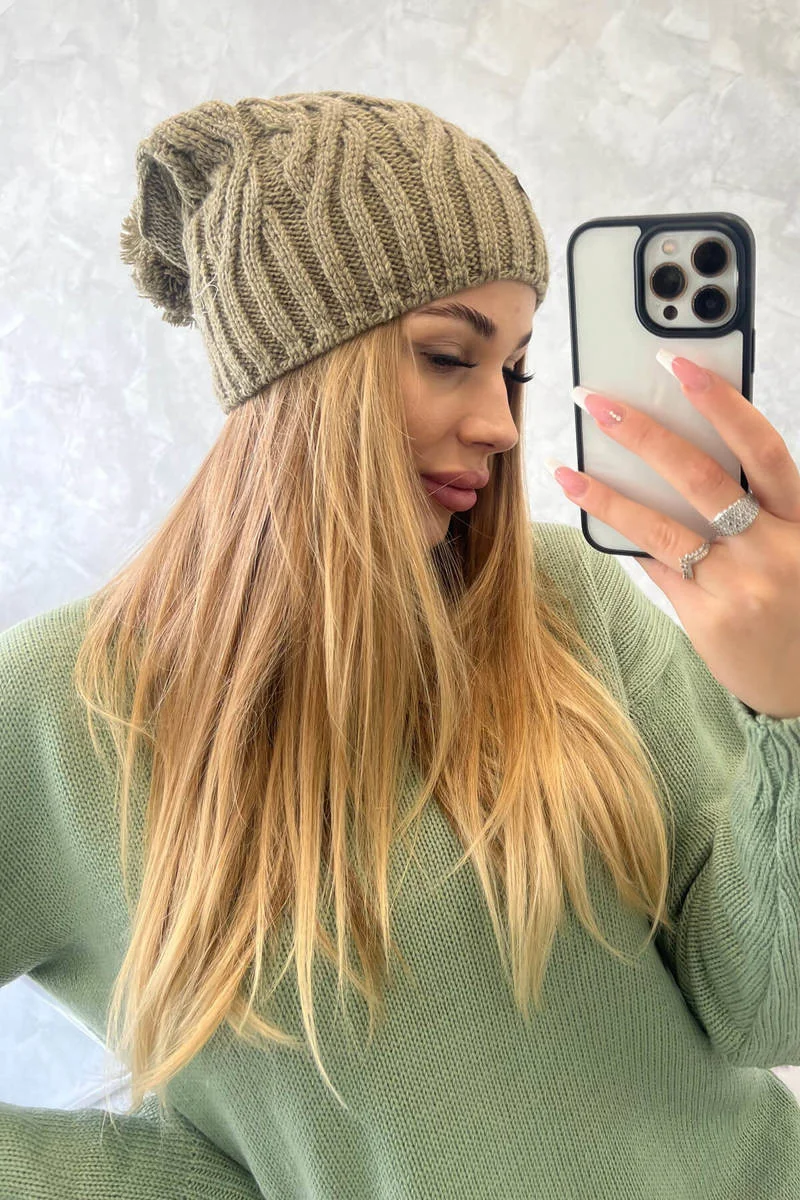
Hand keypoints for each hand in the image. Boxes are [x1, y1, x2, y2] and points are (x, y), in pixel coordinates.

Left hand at [553, 353, 799, 720]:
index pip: (761, 448)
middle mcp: (774, 549)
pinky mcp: (708, 619)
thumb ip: (753, 509)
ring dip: (606, 493)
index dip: (721, 401)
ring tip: (564, 467)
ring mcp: (739, 587)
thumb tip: (672, 464)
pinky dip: (626, 538)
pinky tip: (591, 513)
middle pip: (701, 478)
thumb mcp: (795, 546)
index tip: (678, 363)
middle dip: (643, 433)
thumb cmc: (799, 602)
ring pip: (660, 527)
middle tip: (597, 400)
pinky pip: (656, 568)